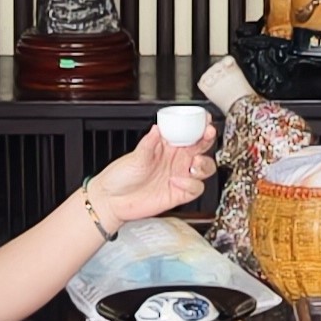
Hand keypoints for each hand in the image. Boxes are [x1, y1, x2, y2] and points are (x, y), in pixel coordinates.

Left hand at [86, 123, 216, 228]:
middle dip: (208, 139)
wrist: (112, 201)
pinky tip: (177, 182)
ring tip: (194, 164)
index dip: (200, 125)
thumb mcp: (134, 156)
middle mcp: (176, 160)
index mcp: (166, 146)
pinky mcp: (179, 194)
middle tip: (207, 135)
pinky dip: (191, 185)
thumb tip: (157, 129)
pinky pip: (196, 189)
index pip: (189, 132)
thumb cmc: (120, 176)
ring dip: (204, 164)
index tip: (205, 119)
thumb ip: (148, 143)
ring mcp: (180, 176)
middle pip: (202, 147)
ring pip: (205, 168)